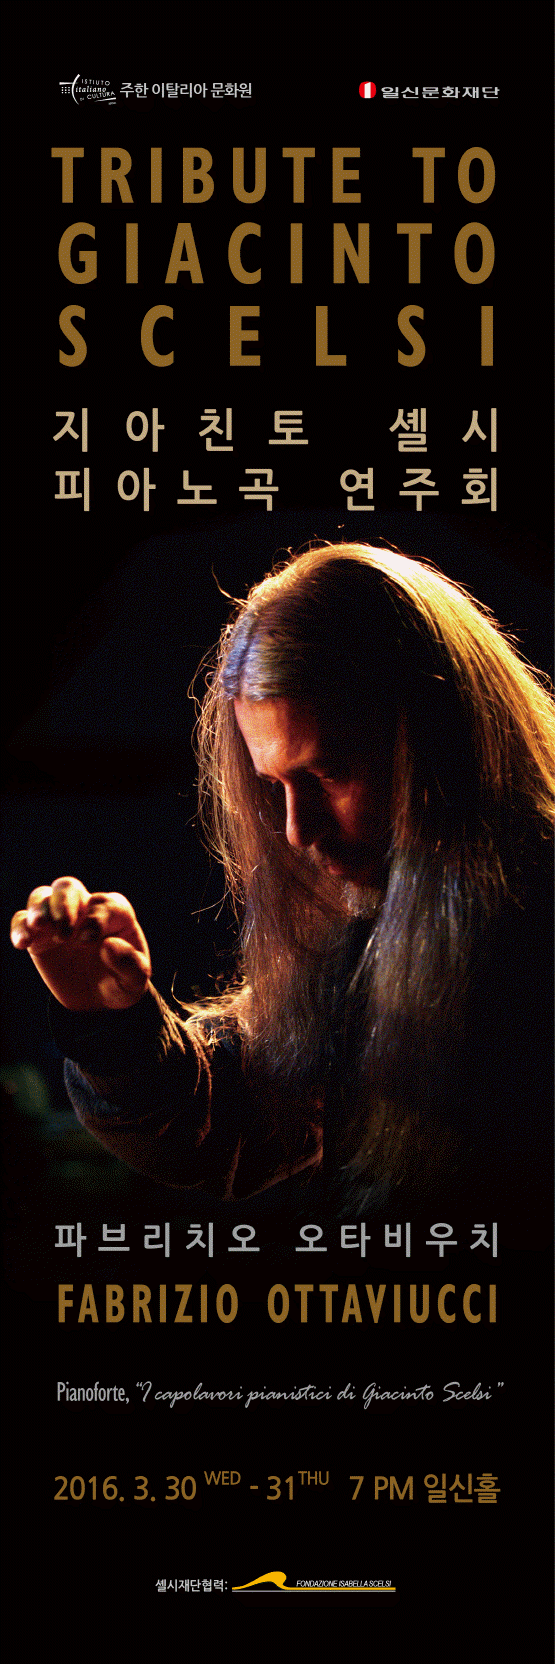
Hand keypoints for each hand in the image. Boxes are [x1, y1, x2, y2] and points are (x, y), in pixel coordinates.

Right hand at [10, 877, 150, 1010]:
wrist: (98, 1000)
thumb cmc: (121, 982)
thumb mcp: (135, 981)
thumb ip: (129, 965)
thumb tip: (109, 946)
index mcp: (114, 913)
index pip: (103, 903)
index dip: (95, 918)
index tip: (88, 942)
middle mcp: (85, 909)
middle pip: (69, 888)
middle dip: (64, 904)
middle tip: (64, 933)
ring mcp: (59, 920)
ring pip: (43, 897)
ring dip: (39, 909)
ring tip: (39, 927)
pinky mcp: (39, 936)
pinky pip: (22, 921)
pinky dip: (19, 928)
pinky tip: (23, 943)